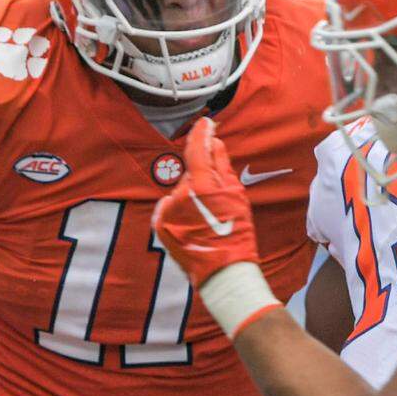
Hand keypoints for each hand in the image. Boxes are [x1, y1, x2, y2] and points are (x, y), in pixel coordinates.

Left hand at [153, 118, 280, 338]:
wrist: (224, 272)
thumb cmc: (236, 234)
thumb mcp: (236, 195)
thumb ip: (222, 165)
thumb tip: (214, 142)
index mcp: (202, 185)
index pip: (197, 148)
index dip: (202, 132)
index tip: (206, 122)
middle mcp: (180, 195)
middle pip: (191, 174)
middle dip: (203, 180)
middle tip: (219, 202)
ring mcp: (168, 211)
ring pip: (181, 192)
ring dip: (193, 198)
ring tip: (208, 220)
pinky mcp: (160, 225)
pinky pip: (170, 207)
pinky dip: (180, 211)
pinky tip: (194, 226)